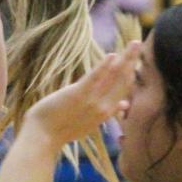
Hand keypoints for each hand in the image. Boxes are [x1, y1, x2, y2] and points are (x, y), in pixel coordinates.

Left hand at [25, 41, 141, 146]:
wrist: (43, 136)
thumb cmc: (63, 128)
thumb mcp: (90, 122)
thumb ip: (109, 112)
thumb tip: (126, 103)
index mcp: (107, 112)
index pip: (124, 88)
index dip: (131, 72)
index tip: (135, 59)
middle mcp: (104, 106)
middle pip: (123, 80)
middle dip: (132, 61)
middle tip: (138, 44)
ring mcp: (92, 100)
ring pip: (114, 77)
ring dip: (125, 58)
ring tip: (134, 44)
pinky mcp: (78, 94)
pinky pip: (95, 79)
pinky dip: (104, 67)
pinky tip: (112, 55)